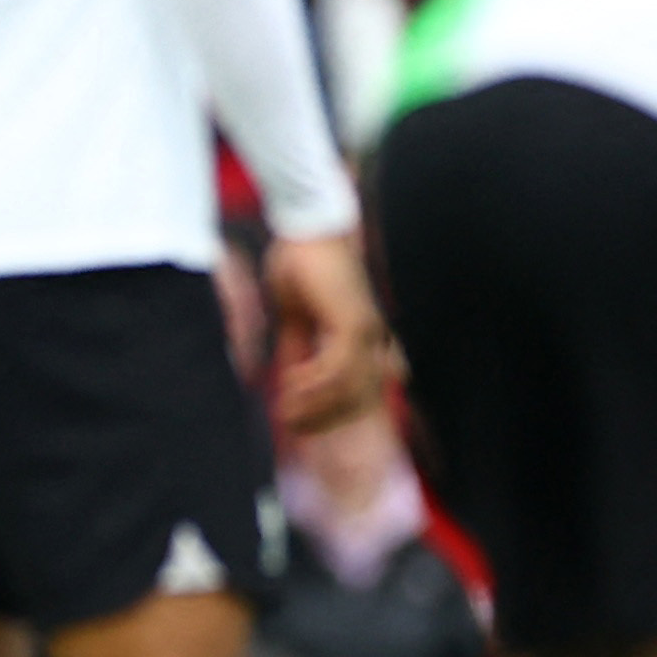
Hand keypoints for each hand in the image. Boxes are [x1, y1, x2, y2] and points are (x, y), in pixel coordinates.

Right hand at [261, 232, 386, 434]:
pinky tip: (289, 385)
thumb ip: (297, 348)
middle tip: (291, 429)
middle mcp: (371, 337)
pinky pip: (337, 369)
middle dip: (323, 419)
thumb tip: (289, 382)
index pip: (356, 391)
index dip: (330, 415)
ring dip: (315, 405)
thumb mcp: (294, 317)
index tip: (300, 429)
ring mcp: (366, 330)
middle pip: (357, 399)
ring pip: (348, 389)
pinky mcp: (353, 323)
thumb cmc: (300, 263)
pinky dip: (313, 384)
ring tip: (285, 410)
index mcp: (361, 336)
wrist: (306, 227)